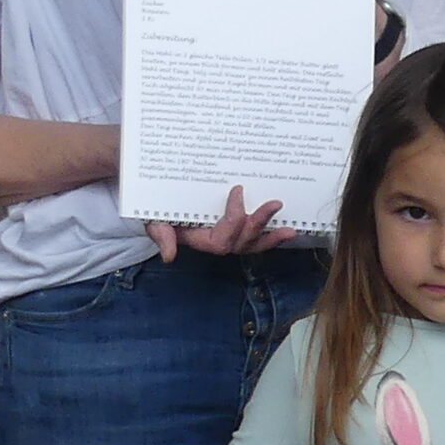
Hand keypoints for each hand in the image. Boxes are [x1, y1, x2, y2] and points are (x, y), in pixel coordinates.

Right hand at [147, 183, 286, 261]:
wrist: (161, 206)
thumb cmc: (159, 213)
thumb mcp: (155, 222)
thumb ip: (161, 235)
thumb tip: (169, 255)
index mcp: (201, 239)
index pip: (221, 239)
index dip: (233, 219)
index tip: (237, 190)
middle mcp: (219, 241)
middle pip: (243, 242)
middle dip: (259, 224)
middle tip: (275, 204)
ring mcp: (231, 237)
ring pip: (253, 243)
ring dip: (272, 236)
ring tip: (290, 229)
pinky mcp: (240, 230)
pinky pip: (257, 238)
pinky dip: (272, 236)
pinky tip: (287, 229)